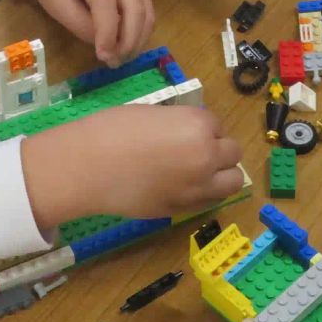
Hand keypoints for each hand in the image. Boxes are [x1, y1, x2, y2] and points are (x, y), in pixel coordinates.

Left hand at [22, 0, 154, 67]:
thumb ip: (77, 21)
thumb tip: (105, 45)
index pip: (105, 1)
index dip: (107, 32)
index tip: (104, 57)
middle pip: (134, 6)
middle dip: (128, 39)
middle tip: (115, 63)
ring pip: (146, 11)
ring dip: (137, 39)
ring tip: (120, 59)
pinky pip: (146, 10)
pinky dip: (140, 32)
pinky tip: (126, 46)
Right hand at [23, 105, 244, 229]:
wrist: (88, 167)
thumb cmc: (112, 130)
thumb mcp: (153, 114)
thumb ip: (178, 124)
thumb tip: (187, 135)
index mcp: (197, 124)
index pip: (216, 125)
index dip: (201, 129)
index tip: (183, 133)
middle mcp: (206, 155)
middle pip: (232, 152)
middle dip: (216, 150)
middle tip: (192, 153)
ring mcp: (199, 185)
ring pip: (233, 180)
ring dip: (221, 174)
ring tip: (199, 173)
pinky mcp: (186, 208)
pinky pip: (212, 200)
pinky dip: (207, 193)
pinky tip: (187, 188)